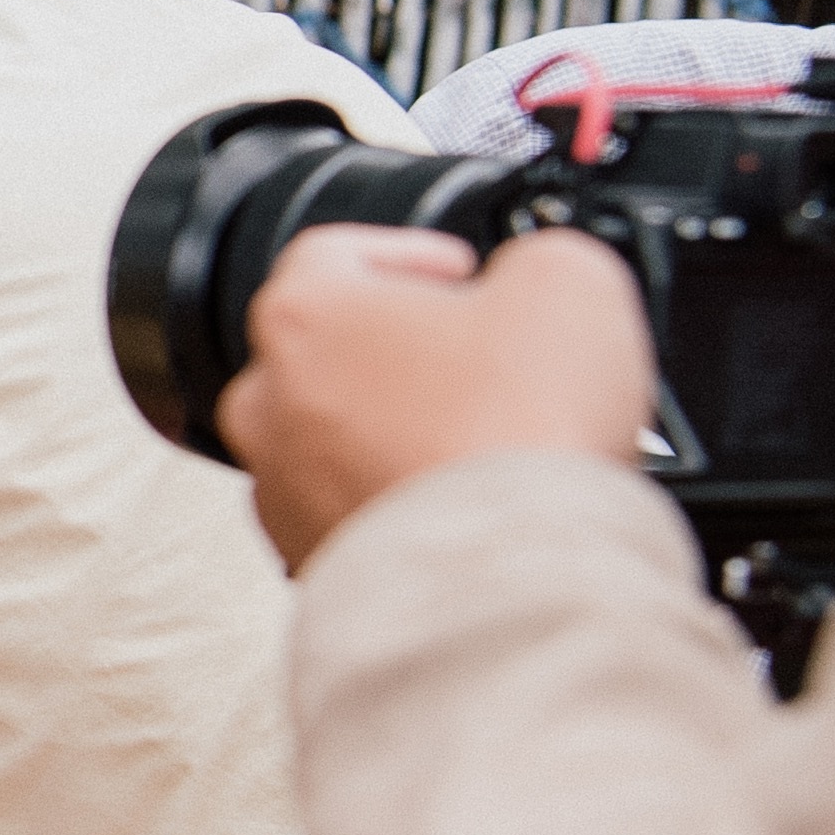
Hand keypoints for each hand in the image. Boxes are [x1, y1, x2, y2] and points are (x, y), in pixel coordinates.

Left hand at [214, 226, 651, 566]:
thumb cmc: (514, 436)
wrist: (502, 582)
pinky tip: (465, 508)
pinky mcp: (306, 561)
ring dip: (400, 432)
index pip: (334, 254)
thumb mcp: (567, 281)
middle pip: (330, 354)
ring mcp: (279, 493)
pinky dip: (400, 504)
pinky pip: (351, 514)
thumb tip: (530, 278)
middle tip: (480, 364)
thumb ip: (535, 257)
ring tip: (481, 443)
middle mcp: (267, 404)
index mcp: (303, 316)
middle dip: (406, 353)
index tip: (456, 273)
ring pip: (335, 440)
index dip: (410, 253)